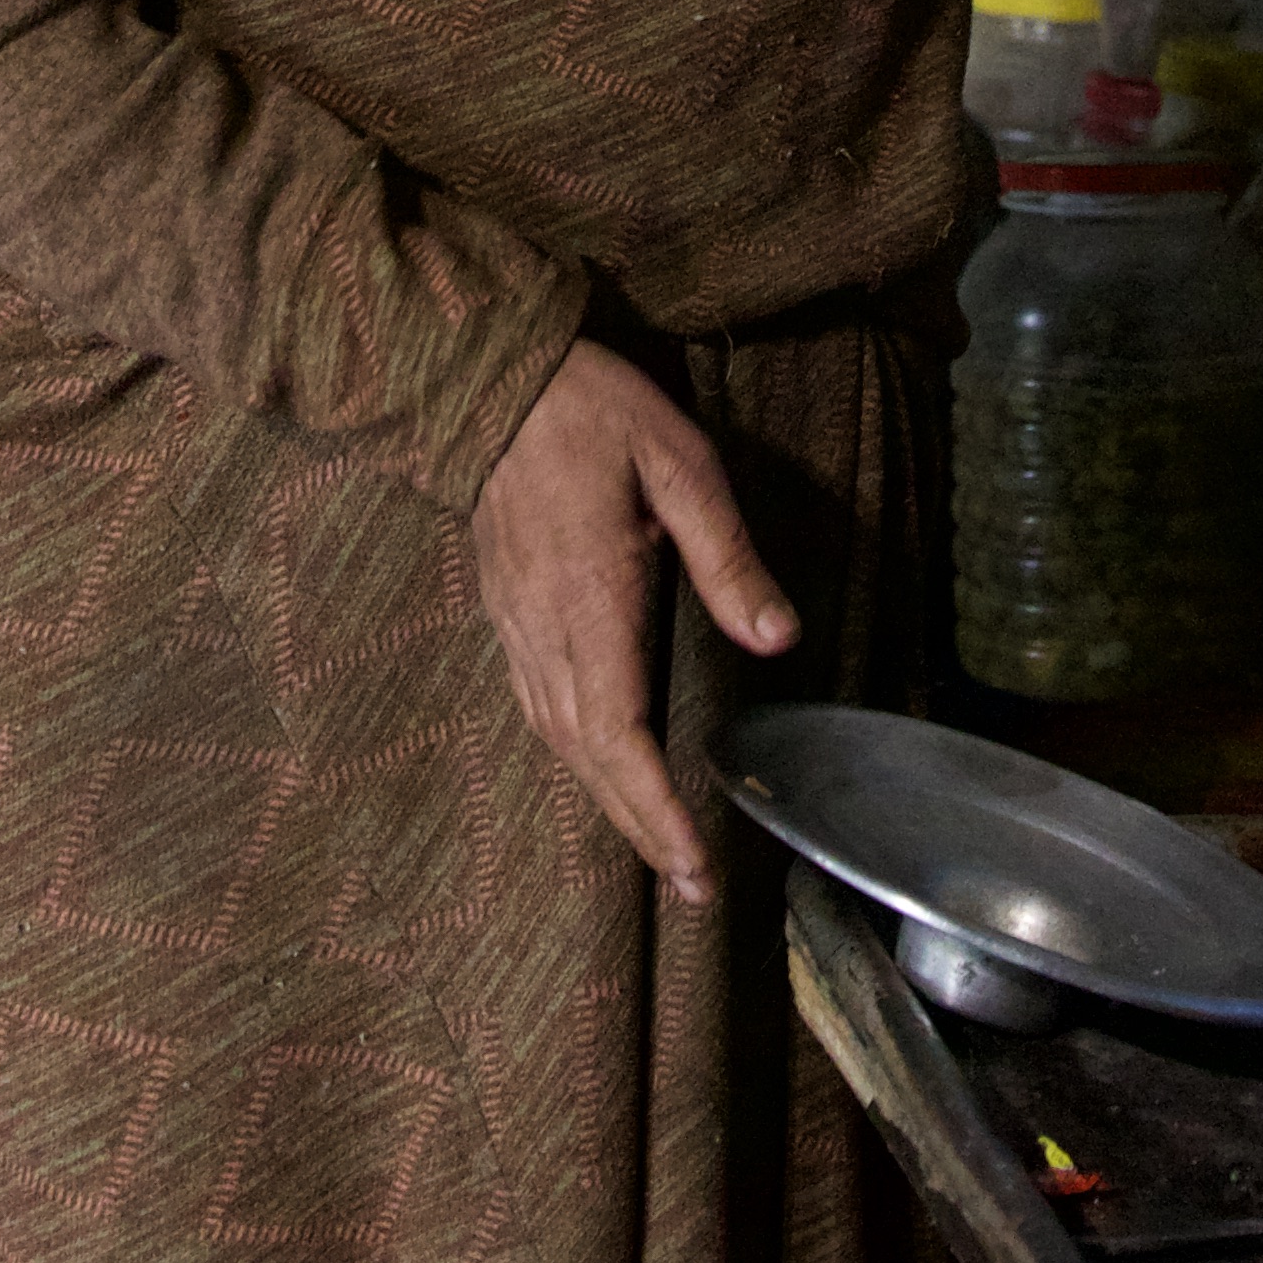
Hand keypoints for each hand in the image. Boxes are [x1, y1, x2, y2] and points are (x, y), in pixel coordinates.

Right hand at [470, 339, 799, 901]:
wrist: (487, 378)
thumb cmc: (591, 412)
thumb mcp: (680, 464)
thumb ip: (726, 556)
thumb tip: (775, 637)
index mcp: (591, 600)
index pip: (619, 735)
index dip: (654, 810)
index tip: (692, 864)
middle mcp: (543, 629)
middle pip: (587, 757)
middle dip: (639, 828)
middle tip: (691, 885)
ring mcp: (515, 623)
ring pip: (557, 738)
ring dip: (607, 799)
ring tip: (657, 843)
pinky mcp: (505, 609)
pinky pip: (537, 704)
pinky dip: (577, 752)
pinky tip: (604, 763)